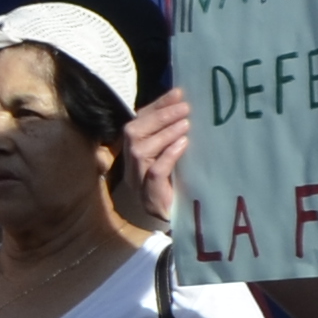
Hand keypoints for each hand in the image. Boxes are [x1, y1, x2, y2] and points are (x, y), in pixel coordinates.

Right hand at [121, 88, 188, 227]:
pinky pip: (154, 173)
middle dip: (159, 117)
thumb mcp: (176, 157)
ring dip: (164, 133)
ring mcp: (138, 184)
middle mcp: (131, 168)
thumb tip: (184, 102)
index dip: (156, 106)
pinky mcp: (151, 198)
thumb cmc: (180, 188)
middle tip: (185, 107)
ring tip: (186, 123)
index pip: (138, 123)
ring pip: (139, 151)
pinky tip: (183, 144)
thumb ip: (174, 135)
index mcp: (134, 156)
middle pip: (132, 134)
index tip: (178, 93)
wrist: (183, 224)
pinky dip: (167, 155)